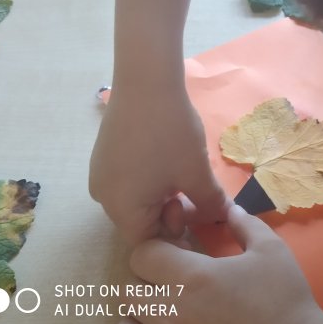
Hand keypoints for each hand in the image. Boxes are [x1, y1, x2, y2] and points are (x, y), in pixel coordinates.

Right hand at [89, 86, 228, 243]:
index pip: (149, 243)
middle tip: (198, 194)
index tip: (202, 222)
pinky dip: (152, 180)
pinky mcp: (104, 155)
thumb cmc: (171, 133)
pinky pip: (130, 181)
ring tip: (186, 174)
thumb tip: (221, 218)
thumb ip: (209, 204)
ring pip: (137, 200)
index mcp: (121, 209)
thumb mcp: (196, 172)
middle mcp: (103, 197)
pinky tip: (170, 160)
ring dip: (165, 196)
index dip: (179, 239)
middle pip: (142, 222)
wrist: (146, 80)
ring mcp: (100, 174)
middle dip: (173, 215)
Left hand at [111, 205, 322, 323]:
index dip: (157, 245)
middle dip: (148, 275)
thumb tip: (229, 207)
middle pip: (129, 287)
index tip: (179, 247)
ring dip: (140, 310)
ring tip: (166, 304)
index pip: (143, 253)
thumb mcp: (270, 248)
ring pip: (125, 323)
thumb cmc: (283, 296)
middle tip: (175, 274)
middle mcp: (173, 311)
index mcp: (193, 277)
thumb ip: (244, 223)